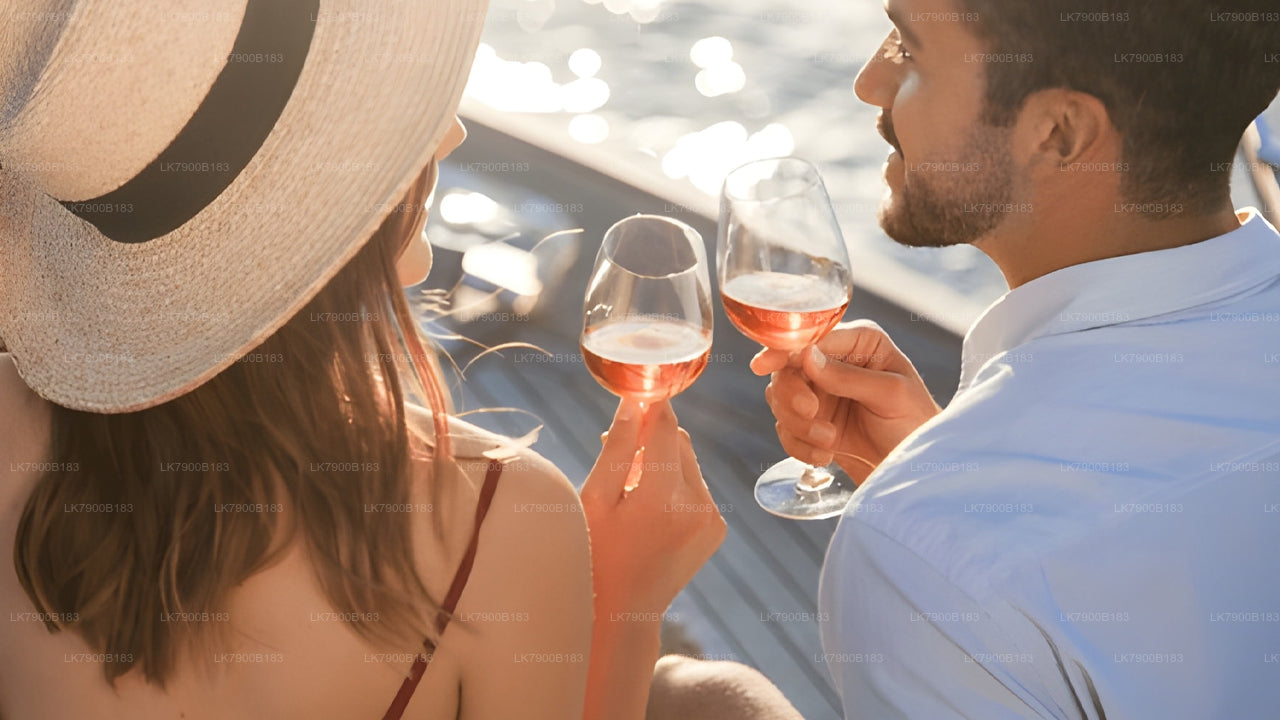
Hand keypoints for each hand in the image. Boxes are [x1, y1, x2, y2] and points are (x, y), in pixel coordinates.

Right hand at [580, 398, 725, 616]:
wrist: (623, 613)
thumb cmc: (596, 553)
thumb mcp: (595, 499)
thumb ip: (619, 448)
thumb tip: (635, 402)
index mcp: (664, 496)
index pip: (666, 428)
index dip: (649, 408)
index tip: (634, 398)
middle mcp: (698, 505)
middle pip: (680, 443)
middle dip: (652, 441)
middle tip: (619, 455)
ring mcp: (712, 519)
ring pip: (689, 465)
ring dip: (664, 465)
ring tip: (631, 490)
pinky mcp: (717, 529)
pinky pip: (697, 489)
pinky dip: (676, 488)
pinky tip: (650, 511)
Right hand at [751, 320, 940, 482]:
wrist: (914, 468)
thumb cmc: (914, 423)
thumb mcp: (891, 394)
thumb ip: (848, 376)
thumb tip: (806, 357)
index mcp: (858, 342)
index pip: (810, 337)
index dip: (782, 348)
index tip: (763, 364)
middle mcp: (834, 361)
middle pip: (786, 368)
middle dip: (793, 396)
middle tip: (812, 413)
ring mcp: (820, 392)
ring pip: (779, 400)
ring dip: (799, 425)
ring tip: (830, 441)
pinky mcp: (811, 421)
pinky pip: (785, 429)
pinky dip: (800, 445)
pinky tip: (826, 455)